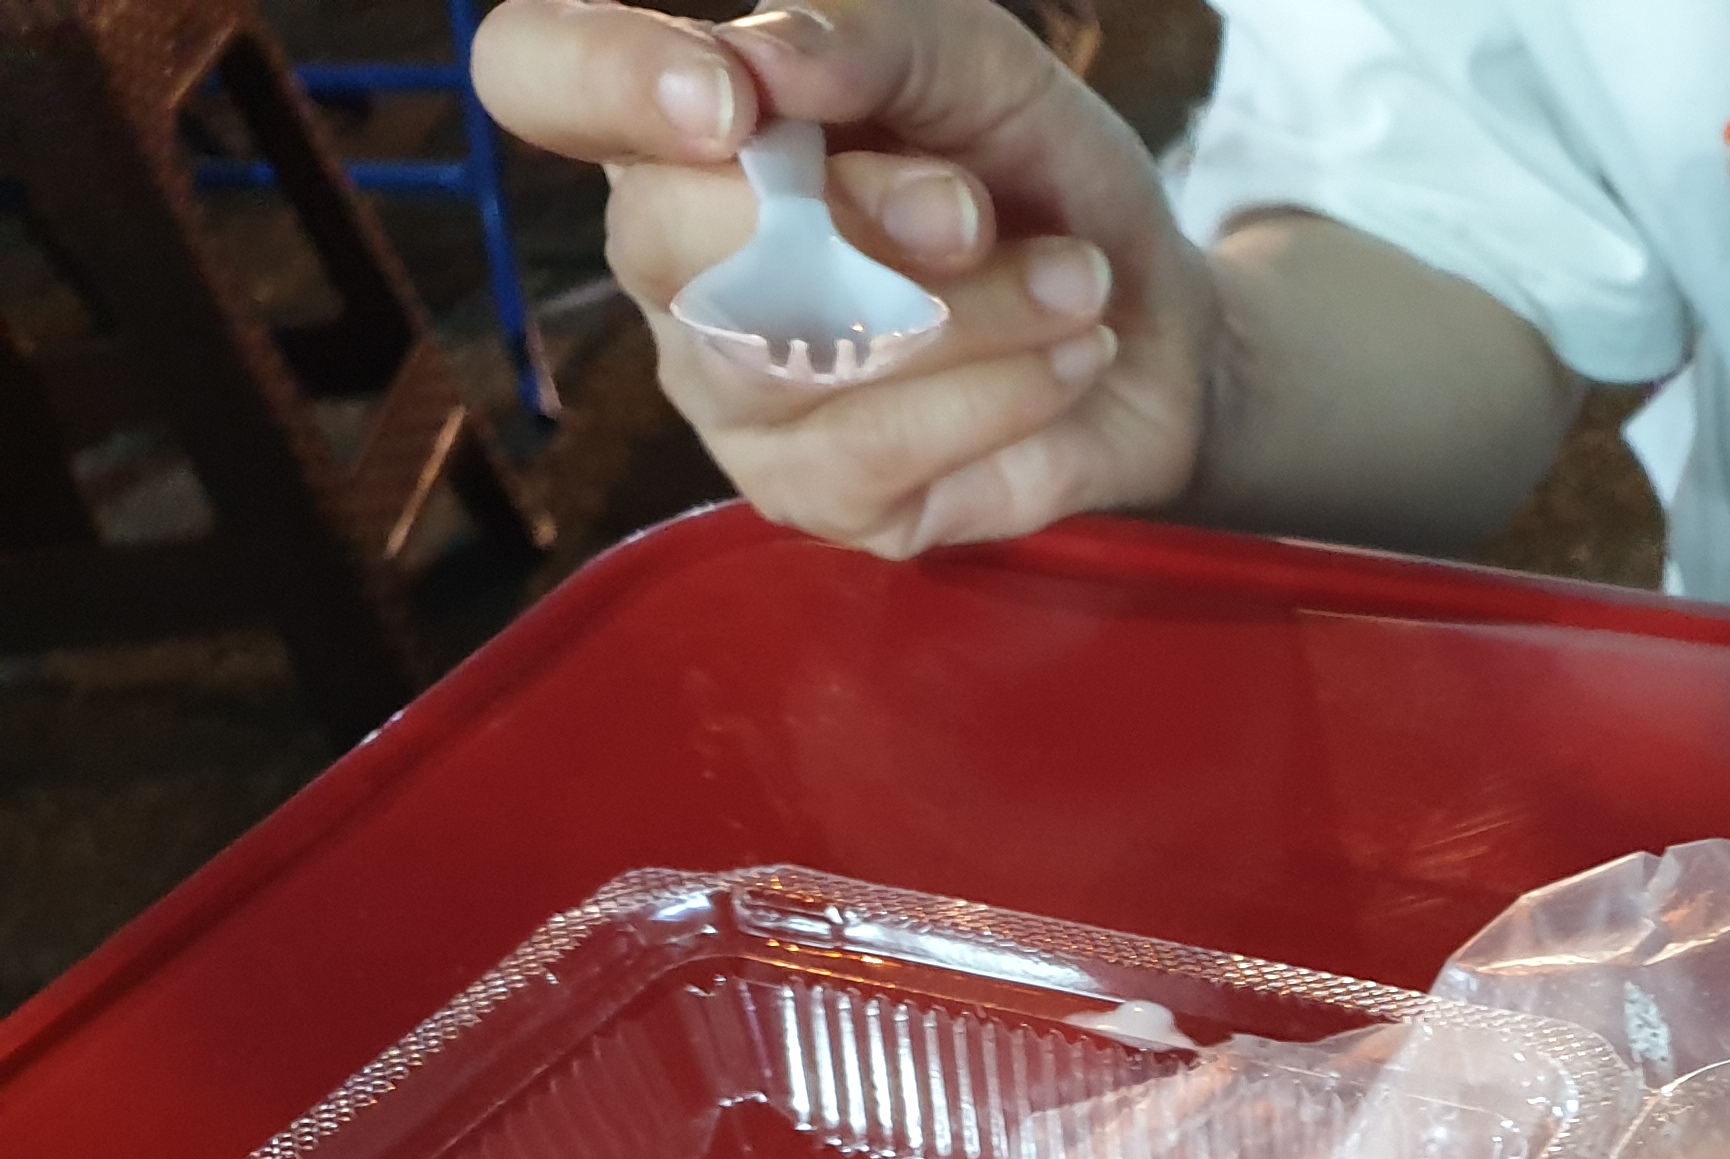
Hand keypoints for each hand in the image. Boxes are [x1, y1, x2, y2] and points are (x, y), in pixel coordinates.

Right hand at [472, 0, 1213, 554]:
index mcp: (675, 127)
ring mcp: (728, 396)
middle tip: (975, 210)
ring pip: (792, 355)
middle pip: (663, 236)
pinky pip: (877, 455)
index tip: (733, 102)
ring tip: (1077, 280)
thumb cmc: (1033, 176)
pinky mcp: (811, 500)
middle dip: (847, 217)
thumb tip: (763, 55)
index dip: (604, 79)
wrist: (1152, 322)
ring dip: (970, 310)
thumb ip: (872, 35)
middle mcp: (671, 264)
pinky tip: (1071, 355)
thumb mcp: (977, 64)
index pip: (535, 75)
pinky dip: (1004, 393)